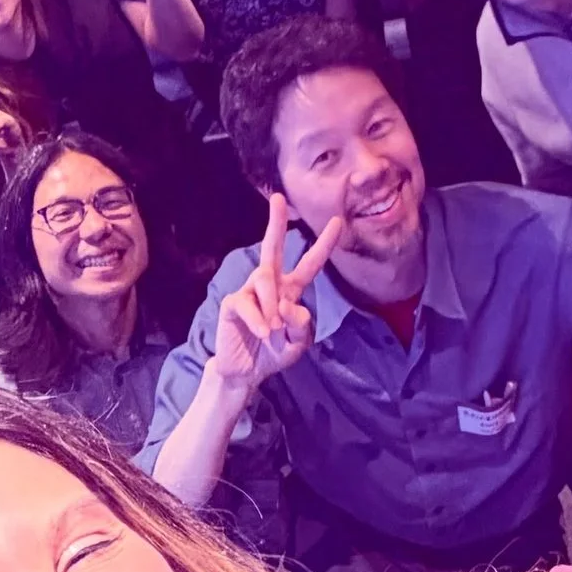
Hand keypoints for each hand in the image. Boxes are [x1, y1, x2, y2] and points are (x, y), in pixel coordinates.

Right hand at [205, 196, 345, 400]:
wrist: (245, 373)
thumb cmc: (273, 354)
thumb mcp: (297, 345)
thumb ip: (301, 327)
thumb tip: (288, 306)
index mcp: (290, 290)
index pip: (310, 265)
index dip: (324, 245)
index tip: (338, 222)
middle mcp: (270, 285)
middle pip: (272, 248)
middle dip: (275, 223)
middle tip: (278, 198)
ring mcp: (249, 292)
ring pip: (264, 279)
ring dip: (272, 305)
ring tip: (273, 330)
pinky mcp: (232, 303)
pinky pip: (247, 302)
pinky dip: (258, 319)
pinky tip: (264, 333)